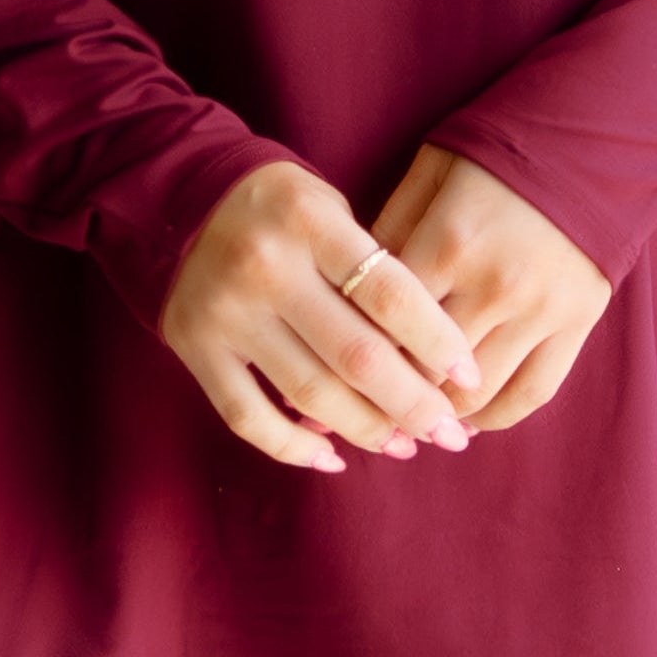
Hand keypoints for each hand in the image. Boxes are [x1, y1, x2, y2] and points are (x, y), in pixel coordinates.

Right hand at [159, 161, 485, 476]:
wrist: (187, 198)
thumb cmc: (285, 212)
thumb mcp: (333, 211)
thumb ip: (374, 271)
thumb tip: (435, 361)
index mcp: (310, 221)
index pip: (390, 294)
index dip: (438, 343)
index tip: (469, 378)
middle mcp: (264, 265)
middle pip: (357, 356)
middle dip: (414, 405)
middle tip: (450, 433)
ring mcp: (224, 310)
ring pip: (310, 394)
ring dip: (366, 430)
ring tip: (405, 446)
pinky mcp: (192, 345)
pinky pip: (248, 417)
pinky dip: (293, 448)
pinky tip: (332, 457)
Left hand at [364, 148, 612, 433]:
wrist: (588, 141)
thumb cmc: (491, 157)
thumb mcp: (426, 176)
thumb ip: (386, 234)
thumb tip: (342, 300)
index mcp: (448, 241)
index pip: (385, 325)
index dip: (351, 360)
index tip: (325, 383)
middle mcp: (496, 284)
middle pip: (425, 371)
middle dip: (387, 399)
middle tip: (360, 414)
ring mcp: (542, 309)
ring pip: (475, 395)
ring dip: (438, 416)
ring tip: (410, 421)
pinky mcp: (580, 322)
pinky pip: (532, 394)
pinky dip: (494, 418)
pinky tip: (467, 421)